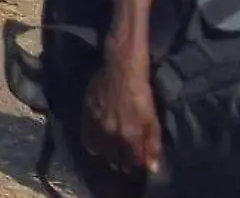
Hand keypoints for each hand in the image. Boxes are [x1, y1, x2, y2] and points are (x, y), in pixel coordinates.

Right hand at [81, 60, 160, 178]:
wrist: (120, 71)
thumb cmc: (141, 95)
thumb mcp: (153, 120)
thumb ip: (153, 145)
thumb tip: (152, 168)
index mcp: (130, 137)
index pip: (132, 163)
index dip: (135, 167)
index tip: (136, 168)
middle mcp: (112, 134)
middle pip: (114, 159)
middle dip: (120, 163)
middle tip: (123, 164)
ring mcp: (97, 125)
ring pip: (100, 151)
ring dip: (106, 156)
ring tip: (110, 156)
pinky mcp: (87, 115)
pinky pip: (86, 137)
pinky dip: (91, 145)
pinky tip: (95, 147)